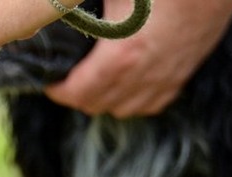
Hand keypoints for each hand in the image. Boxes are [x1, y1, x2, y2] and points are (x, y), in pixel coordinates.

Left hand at [44, 0, 231, 116]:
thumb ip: (81, 11)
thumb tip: (52, 11)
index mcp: (119, 58)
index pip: (76, 94)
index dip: (56, 89)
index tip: (49, 80)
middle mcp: (141, 78)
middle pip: (96, 105)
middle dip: (76, 95)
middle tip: (68, 78)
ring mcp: (164, 80)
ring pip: (123, 110)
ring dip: (104, 100)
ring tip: (93, 82)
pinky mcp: (183, 76)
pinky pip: (152, 104)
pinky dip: (134, 100)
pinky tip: (127, 83)